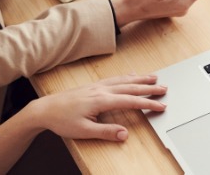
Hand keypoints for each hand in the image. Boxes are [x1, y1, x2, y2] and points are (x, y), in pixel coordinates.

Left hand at [27, 74, 166, 141]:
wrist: (45, 109)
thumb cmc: (62, 120)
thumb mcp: (83, 131)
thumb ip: (106, 132)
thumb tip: (125, 134)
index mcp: (101, 100)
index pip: (131, 101)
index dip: (148, 103)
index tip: (161, 105)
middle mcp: (102, 90)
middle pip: (131, 87)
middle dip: (149, 87)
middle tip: (165, 88)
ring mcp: (98, 86)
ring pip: (124, 80)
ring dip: (141, 78)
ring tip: (154, 77)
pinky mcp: (93, 86)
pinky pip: (115, 78)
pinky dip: (127, 76)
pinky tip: (132, 75)